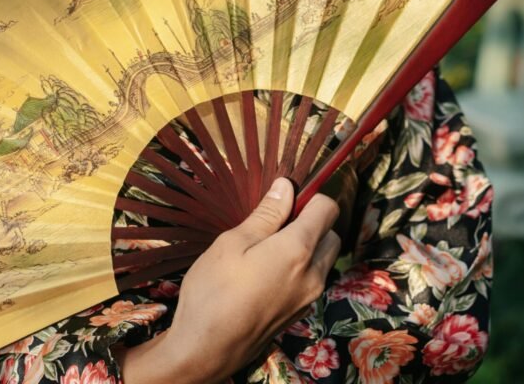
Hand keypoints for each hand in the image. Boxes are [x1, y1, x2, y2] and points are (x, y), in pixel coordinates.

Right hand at [112, 177, 340, 383]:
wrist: (206, 350)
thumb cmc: (214, 290)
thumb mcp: (233, 242)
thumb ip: (266, 214)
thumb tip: (287, 186)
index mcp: (298, 251)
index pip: (327, 209)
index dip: (309, 195)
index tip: (285, 195)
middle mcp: (313, 275)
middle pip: (330, 234)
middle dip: (311, 221)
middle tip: (273, 220)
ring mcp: (308, 298)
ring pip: (323, 259)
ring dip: (307, 245)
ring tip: (266, 245)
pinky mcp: (299, 313)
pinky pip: (312, 279)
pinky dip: (300, 267)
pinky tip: (266, 269)